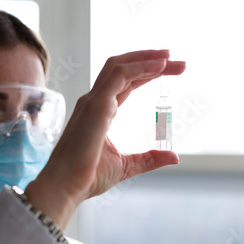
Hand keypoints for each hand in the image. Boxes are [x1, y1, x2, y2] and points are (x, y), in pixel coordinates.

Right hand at [26, 50, 185, 227]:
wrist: (66, 186)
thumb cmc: (87, 177)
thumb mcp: (126, 166)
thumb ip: (149, 159)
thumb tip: (174, 157)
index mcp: (100, 110)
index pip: (126, 82)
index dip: (147, 72)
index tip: (169, 68)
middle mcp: (96, 101)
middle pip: (124, 68)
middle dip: (150, 60)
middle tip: (177, 61)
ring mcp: (94, 101)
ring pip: (121, 66)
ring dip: (147, 58)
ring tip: (171, 57)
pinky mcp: (97, 105)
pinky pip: (120, 76)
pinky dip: (141, 67)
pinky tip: (160, 66)